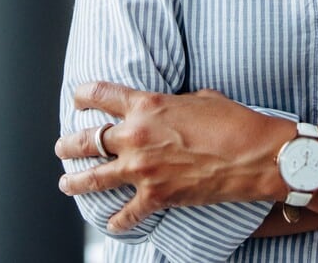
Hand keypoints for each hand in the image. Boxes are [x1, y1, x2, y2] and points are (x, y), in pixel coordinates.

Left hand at [55, 81, 288, 231]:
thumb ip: (174, 103)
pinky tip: (111, 222)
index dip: (83, 95)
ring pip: (92, 177)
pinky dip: (117, 220)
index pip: (100, 94)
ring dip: (75, 181)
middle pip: (86, 139)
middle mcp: (136, 135)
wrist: (254, 155)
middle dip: (68, 143)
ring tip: (66, 183)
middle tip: (62, 146)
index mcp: (147, 105)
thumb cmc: (233, 121)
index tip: (77, 99)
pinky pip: (126, 213)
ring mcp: (143, 169)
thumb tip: (172, 107)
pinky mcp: (156, 196)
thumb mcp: (200, 98)